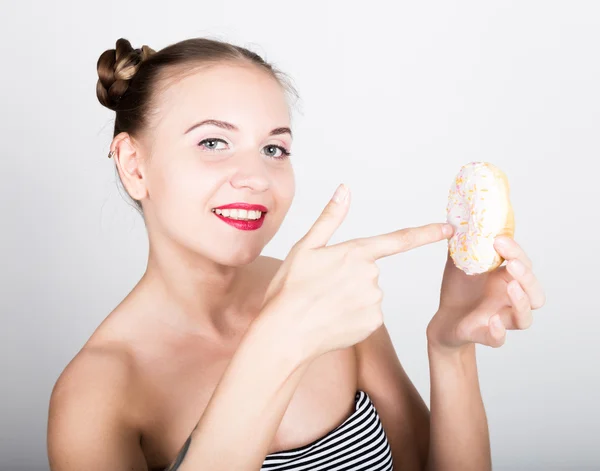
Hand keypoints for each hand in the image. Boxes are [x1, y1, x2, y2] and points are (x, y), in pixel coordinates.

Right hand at [260, 184, 453, 361]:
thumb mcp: (305, 247)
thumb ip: (330, 218)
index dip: (427, 233)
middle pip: (369, 271)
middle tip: (323, 287)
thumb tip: (344, 189)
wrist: (285, 332)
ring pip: (369, 293)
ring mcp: (374, 301)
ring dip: (352, 297)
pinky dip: (353, 315)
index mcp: (356, 252)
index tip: (450, 228)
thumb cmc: (289, 288)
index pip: (399, 240)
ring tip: (325, 304)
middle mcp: (371, 275)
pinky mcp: (373, 323)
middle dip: (351, 276)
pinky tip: (333, 319)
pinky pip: (368, 314)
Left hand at [427, 236, 545, 350]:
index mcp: (508, 279)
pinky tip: (492, 322)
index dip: (516, 252)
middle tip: (510, 265)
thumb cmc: (459, 288)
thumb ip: (464, 241)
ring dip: (521, 303)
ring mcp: (501, 319)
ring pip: (524, 319)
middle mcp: (510, 300)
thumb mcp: (460, 261)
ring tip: (510, 288)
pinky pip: (499, 340)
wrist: (444, 318)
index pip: (524, 265)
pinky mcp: (486, 335)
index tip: (498, 240)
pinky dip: (498, 333)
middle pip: (535, 293)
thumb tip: (459, 214)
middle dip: (526, 277)